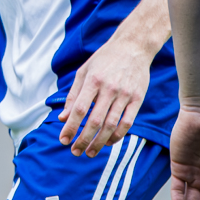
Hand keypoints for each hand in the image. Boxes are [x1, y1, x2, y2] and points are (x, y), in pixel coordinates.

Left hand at [58, 36, 153, 155]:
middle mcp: (109, 88)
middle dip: (83, 140)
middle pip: (94, 121)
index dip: (70, 127)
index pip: (79, 109)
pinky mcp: (137, 99)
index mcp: (93, 80)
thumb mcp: (84, 71)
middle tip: (75, 151)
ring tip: (89, 152)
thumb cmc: (105, 59)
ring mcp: (125, 94)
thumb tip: (62, 118)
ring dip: (99, 143)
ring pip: (110, 126)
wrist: (133, 46)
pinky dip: (117, 136)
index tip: (63, 140)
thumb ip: (72, 95)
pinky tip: (108, 142)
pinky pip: (127, 123)